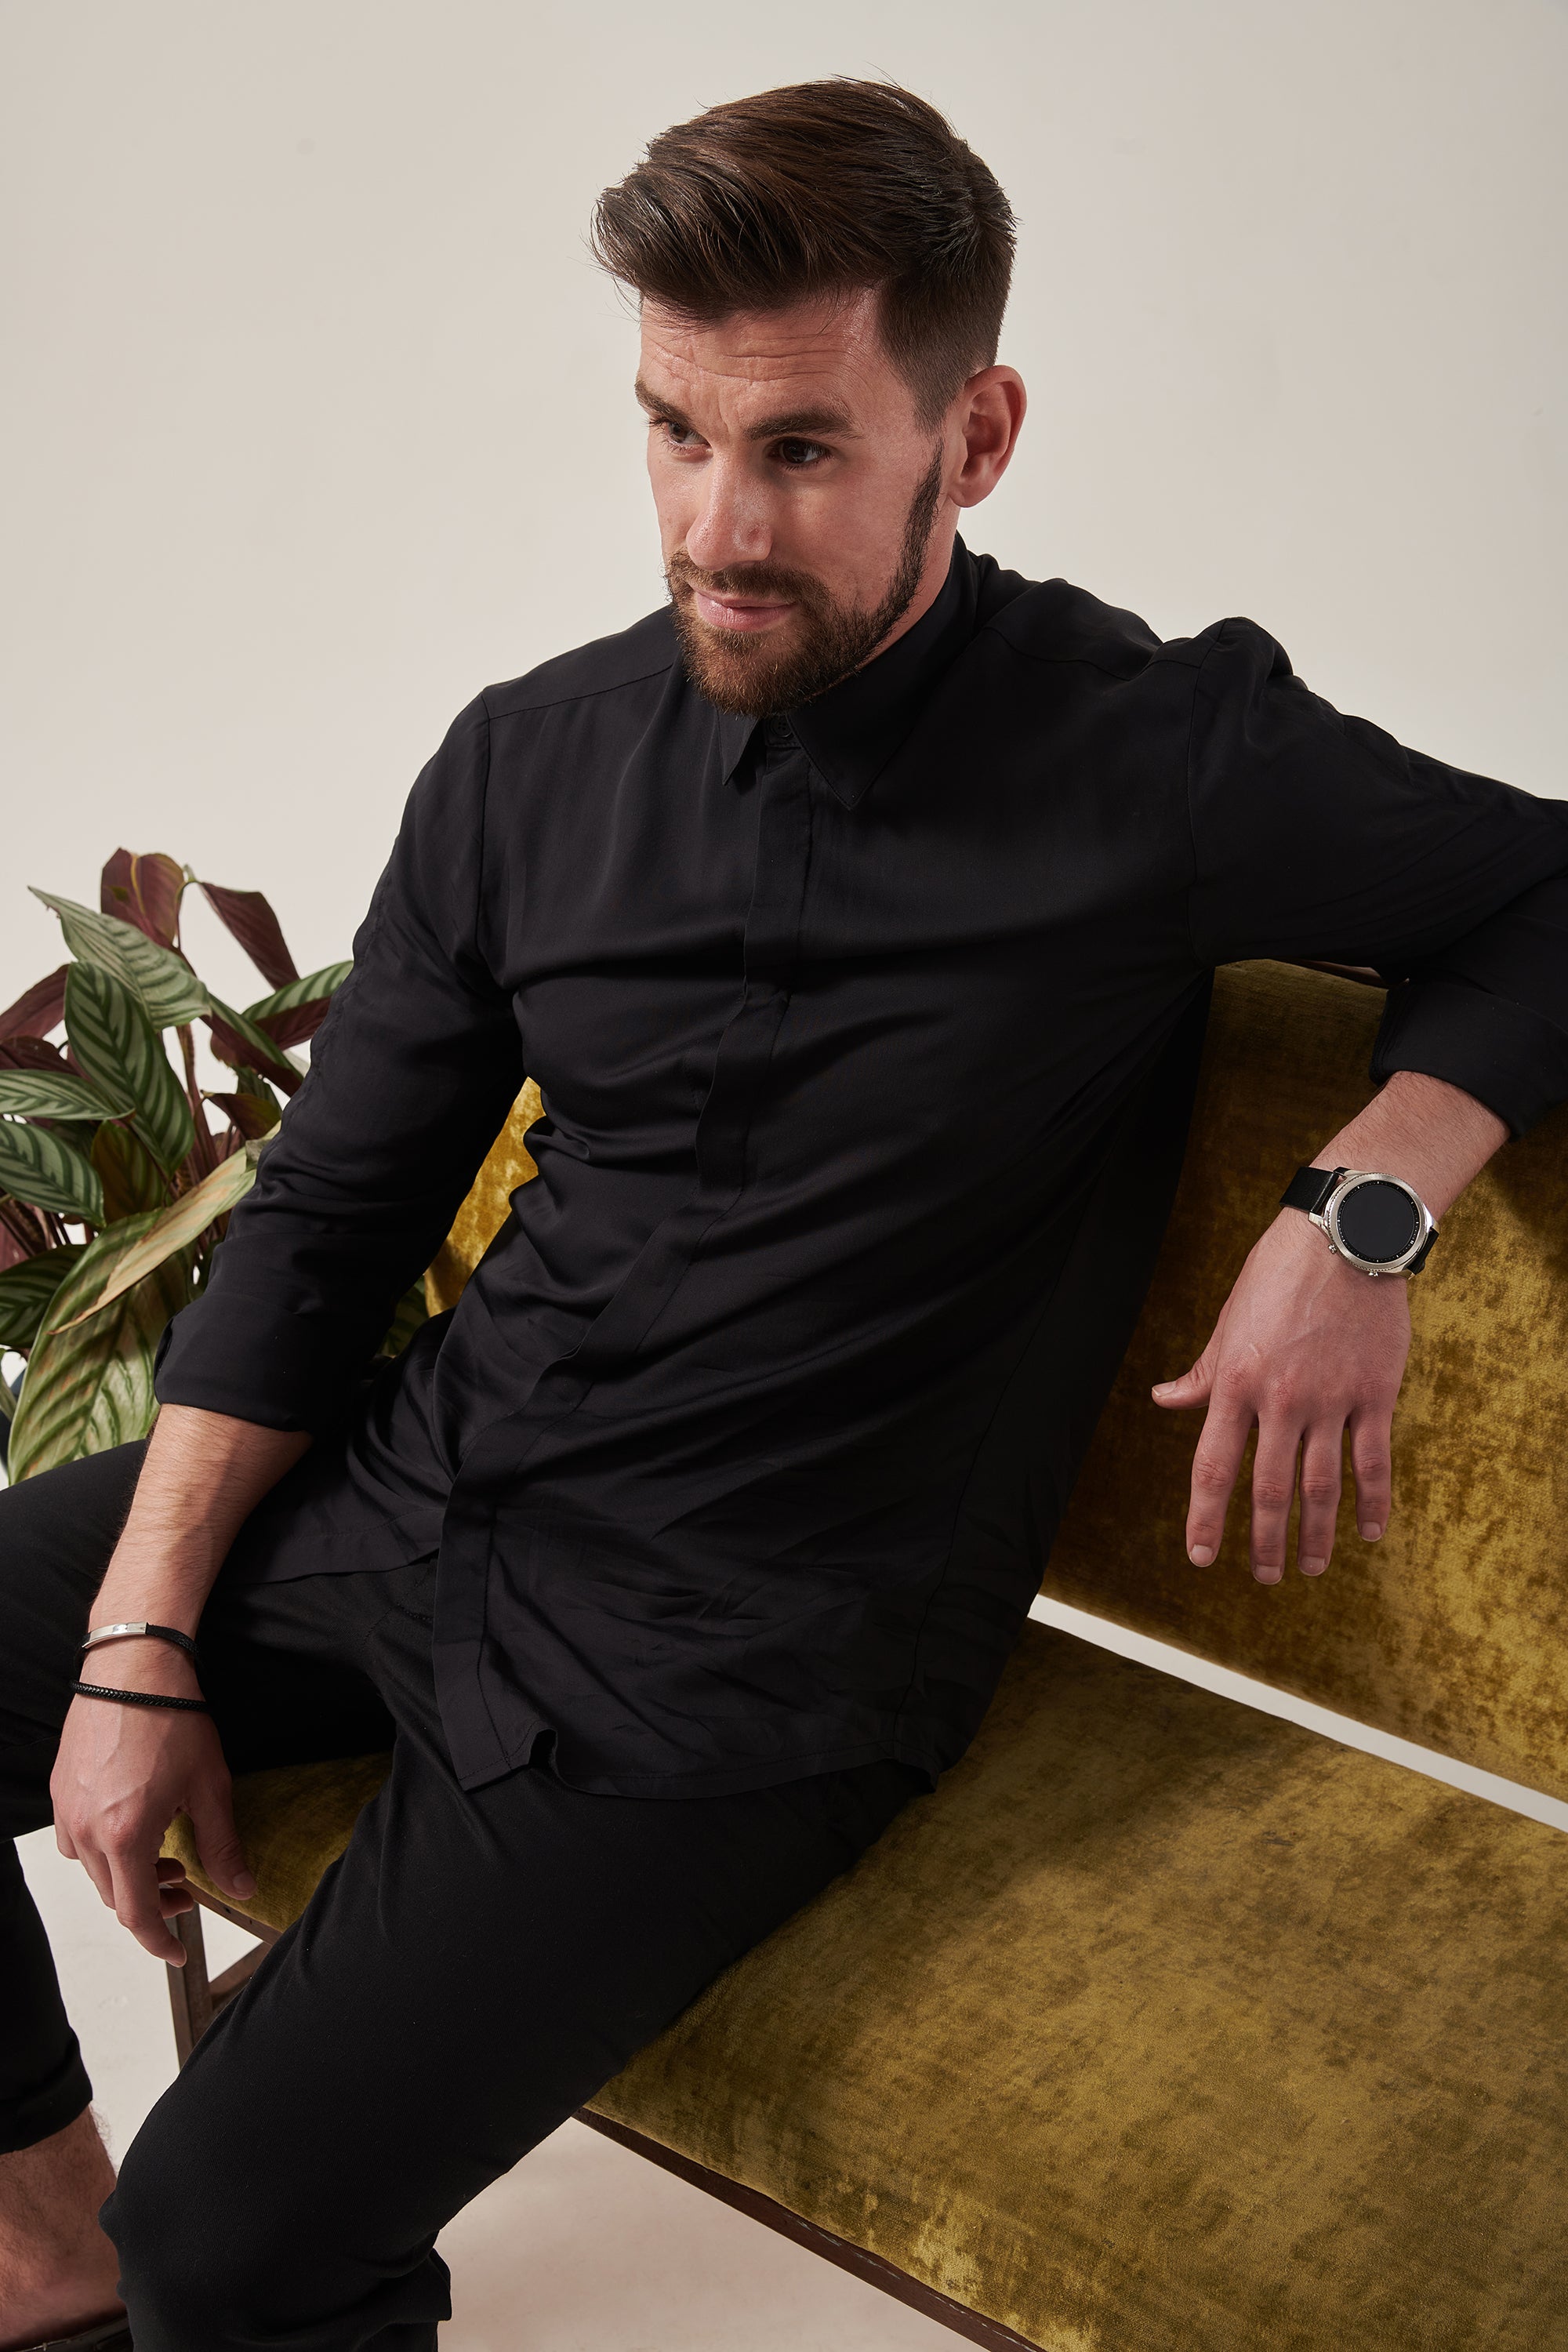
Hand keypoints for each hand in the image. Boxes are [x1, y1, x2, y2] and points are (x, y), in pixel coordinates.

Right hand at [51, 1639, 254, 1962]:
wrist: (133, 1667)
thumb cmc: (172, 1719)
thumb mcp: (211, 1787)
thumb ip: (223, 1846)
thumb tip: (241, 1888)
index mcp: (125, 1836)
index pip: (136, 1913)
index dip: (158, 1939)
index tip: (176, 1950)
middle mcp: (87, 1830)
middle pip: (115, 1895)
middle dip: (152, 1902)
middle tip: (186, 1887)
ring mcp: (67, 1810)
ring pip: (92, 1870)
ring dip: (128, 1875)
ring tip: (165, 1854)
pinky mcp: (60, 1790)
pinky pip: (73, 1839)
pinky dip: (103, 1848)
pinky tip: (132, 1825)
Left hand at [1151, 1207, 1409, 1581]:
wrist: (1344, 1237)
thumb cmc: (1277, 1275)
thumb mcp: (1228, 1321)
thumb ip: (1203, 1372)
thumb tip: (1165, 1400)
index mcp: (1236, 1382)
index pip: (1214, 1467)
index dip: (1206, 1517)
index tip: (1201, 1556)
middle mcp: (1280, 1399)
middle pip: (1269, 1490)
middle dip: (1264, 1542)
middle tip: (1265, 1578)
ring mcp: (1331, 1400)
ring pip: (1322, 1485)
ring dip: (1316, 1535)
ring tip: (1312, 1567)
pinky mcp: (1375, 1394)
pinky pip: (1373, 1461)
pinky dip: (1373, 1502)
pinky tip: (1369, 1533)